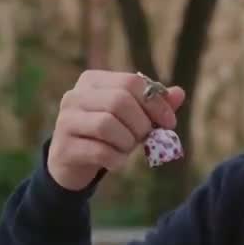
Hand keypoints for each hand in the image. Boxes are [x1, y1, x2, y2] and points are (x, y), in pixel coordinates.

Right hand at [47, 70, 186, 190]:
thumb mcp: (132, 118)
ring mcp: (66, 120)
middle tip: (146, 138)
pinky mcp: (64, 147)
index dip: (155, 103)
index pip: (130, 82)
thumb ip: (153, 105)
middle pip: (119, 101)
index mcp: (93, 81)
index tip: (169, 123)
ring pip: (107, 124)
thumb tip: (179, 93)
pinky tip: (117, 162)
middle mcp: (75, 95)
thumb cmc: (107, 135)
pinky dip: (117, 160)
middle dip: (141, 124)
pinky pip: (99, 151)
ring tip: (127, 149)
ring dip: (127, 142)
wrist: (72, 163)